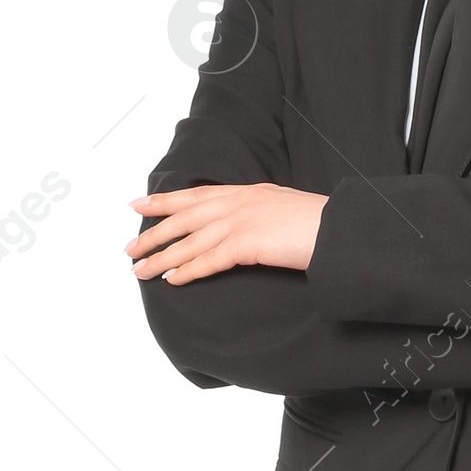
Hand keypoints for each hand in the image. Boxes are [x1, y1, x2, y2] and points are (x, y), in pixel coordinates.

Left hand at [127, 183, 327, 281]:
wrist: (341, 229)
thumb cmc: (321, 224)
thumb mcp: (284, 209)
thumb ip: (261, 213)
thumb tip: (249, 229)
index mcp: (247, 192)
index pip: (196, 195)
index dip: (165, 201)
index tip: (139, 204)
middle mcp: (239, 202)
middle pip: (184, 217)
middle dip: (153, 232)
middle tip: (129, 246)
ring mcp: (242, 221)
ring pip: (190, 240)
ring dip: (161, 256)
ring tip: (140, 269)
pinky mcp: (247, 243)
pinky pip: (209, 260)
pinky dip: (188, 269)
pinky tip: (171, 278)